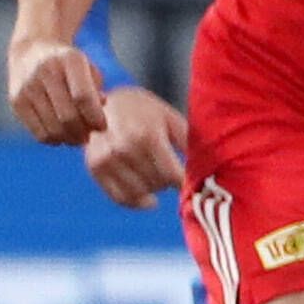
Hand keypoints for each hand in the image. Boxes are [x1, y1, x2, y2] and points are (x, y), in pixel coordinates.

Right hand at [7, 38, 106, 145]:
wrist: (31, 50)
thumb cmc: (68, 65)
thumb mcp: (87, 69)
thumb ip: (96, 93)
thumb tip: (97, 123)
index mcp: (69, 59)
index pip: (83, 97)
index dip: (95, 117)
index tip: (102, 126)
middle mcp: (45, 71)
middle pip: (67, 116)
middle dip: (82, 132)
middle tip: (89, 135)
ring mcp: (28, 86)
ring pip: (53, 129)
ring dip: (69, 139)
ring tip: (77, 138)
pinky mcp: (16, 101)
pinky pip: (39, 133)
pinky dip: (54, 140)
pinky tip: (61, 135)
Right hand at [83, 82, 190, 206]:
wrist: (102, 101)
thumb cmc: (142, 110)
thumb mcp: (169, 118)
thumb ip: (188, 142)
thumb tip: (209, 166)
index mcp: (147, 135)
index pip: (173, 175)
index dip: (185, 182)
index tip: (191, 183)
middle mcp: (124, 149)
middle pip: (157, 184)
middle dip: (168, 182)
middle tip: (171, 174)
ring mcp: (107, 159)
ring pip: (140, 193)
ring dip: (153, 191)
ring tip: (158, 180)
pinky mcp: (94, 167)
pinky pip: (119, 197)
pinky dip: (136, 202)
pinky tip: (147, 199)